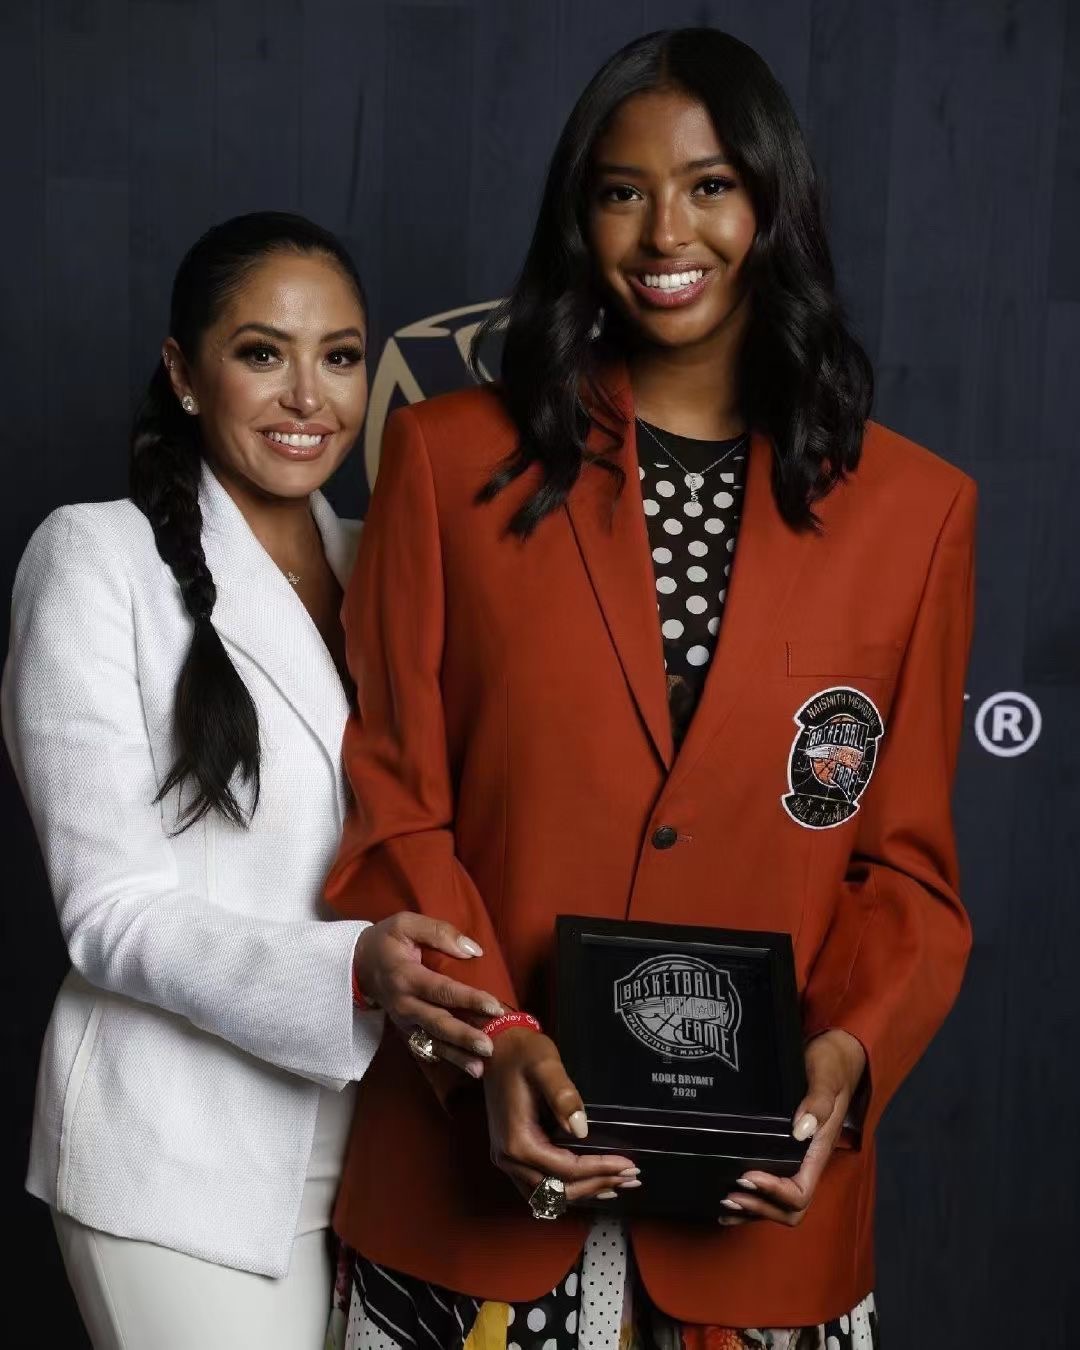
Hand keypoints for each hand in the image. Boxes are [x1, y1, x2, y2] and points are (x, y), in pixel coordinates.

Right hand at [353, 914, 504, 1076]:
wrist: (357, 964)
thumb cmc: (387, 941)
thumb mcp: (407, 924)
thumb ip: (439, 932)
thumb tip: (473, 950)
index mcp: (405, 976)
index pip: (442, 990)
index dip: (469, 999)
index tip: (494, 1006)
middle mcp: (403, 1004)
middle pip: (438, 1023)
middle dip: (464, 1037)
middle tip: (489, 1047)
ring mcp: (403, 1021)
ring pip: (432, 1042)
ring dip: (456, 1057)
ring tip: (480, 1069)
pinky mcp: (405, 1030)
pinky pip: (426, 1048)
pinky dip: (445, 1059)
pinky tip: (465, 1068)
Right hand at [483, 1028, 640, 1206]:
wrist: (498, 1046)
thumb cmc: (523, 1053)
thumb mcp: (545, 1065)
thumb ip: (563, 1096)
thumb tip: (581, 1129)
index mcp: (518, 1141)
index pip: (566, 1169)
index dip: (599, 1169)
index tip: (628, 1164)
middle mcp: (509, 1158)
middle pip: (558, 1190)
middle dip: (597, 1185)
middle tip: (631, 1176)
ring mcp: (508, 1160)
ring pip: (549, 1195)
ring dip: (583, 1191)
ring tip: (617, 1183)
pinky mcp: (512, 1155)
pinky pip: (540, 1186)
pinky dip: (566, 1187)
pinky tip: (590, 1182)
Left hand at [718, 1029, 866, 1226]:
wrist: (833, 1056)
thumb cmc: (830, 1066)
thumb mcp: (826, 1079)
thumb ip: (818, 1102)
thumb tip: (800, 1131)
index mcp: (817, 1151)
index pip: (800, 1191)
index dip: (775, 1191)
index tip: (749, 1174)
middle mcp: (805, 1162)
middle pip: (789, 1209)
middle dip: (760, 1207)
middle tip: (730, 1194)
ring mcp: (794, 1159)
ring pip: (776, 1204)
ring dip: (751, 1209)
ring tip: (723, 1201)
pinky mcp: (780, 1150)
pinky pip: (768, 1188)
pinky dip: (748, 1200)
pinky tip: (726, 1200)